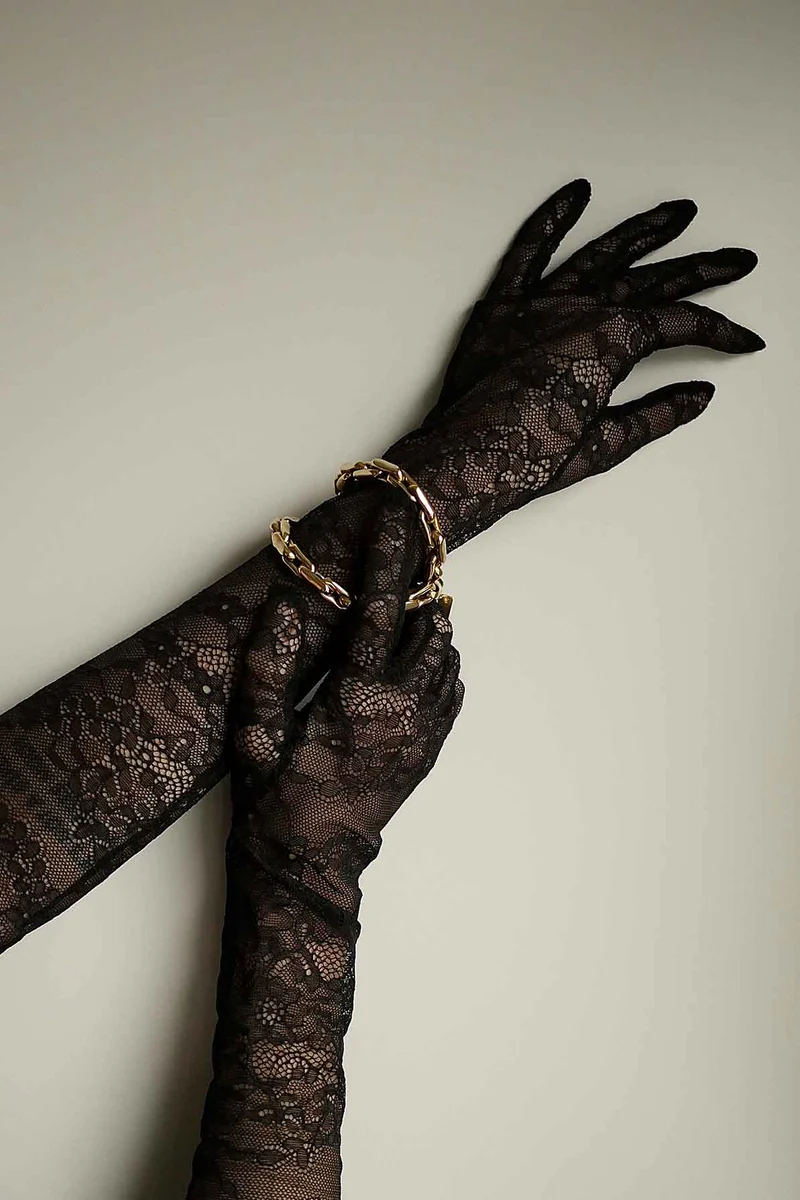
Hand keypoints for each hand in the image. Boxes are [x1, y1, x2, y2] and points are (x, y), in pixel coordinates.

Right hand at [231, 506, 463, 917]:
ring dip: (431, 625)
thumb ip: (267, 668)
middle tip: (407, 559)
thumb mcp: (255, 734)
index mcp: (358, 698)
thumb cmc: (275, 798)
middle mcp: (402, 710)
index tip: (394, 524)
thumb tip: (282, 607)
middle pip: (427, 627)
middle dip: (418, 588)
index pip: (379, 611)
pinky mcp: (429, 750)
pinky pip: (453, 691)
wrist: (308, 863)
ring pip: (446, 656)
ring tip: (412, 602)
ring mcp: (422, 731)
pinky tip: (427, 654)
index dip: (387, 562)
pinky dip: (445, 663)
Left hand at [386, 180, 762, 546]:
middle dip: (700, 271)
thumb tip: (697, 394)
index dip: (717, 331)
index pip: (676, 324)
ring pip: (602, 254)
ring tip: (678, 212)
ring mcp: (538, 304)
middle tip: (737, 260)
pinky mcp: (499, 307)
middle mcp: (578, 311)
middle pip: (651, 281)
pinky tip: (576, 194)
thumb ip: (656, 414)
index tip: (743, 340)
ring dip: (643, 232)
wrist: (461, 466)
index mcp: (608, 344)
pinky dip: (550, 220)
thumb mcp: (604, 445)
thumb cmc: (526, 459)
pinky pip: (527, 252)